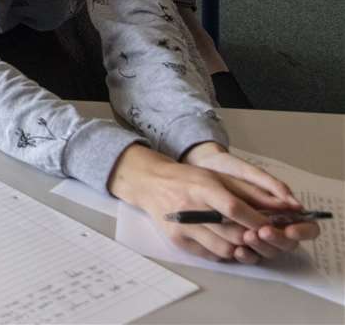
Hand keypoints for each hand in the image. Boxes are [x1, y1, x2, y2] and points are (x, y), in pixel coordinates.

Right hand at [110, 143, 316, 262]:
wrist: (150, 184)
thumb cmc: (187, 179)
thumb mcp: (216, 176)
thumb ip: (248, 191)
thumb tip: (280, 206)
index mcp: (202, 187)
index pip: (233, 208)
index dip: (256, 220)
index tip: (271, 225)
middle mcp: (190, 208)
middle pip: (232, 233)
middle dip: (253, 237)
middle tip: (261, 235)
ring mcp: (182, 227)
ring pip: (225, 248)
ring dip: (240, 247)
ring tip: (244, 239)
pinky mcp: (178, 240)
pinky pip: (211, 255)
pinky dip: (224, 251)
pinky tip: (226, 241)